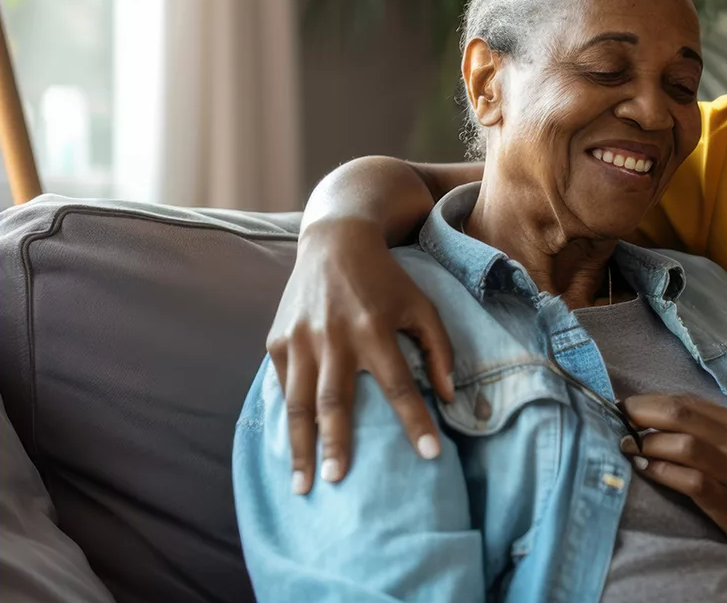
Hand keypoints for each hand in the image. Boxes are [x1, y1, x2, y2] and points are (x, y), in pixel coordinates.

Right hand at [265, 217, 454, 492]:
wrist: (336, 240)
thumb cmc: (387, 280)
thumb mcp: (422, 305)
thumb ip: (439, 349)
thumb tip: (448, 397)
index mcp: (374, 329)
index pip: (399, 385)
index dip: (416, 422)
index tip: (430, 456)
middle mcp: (334, 337)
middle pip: (335, 401)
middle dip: (336, 444)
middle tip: (338, 481)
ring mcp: (300, 339)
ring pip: (299, 402)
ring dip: (301, 446)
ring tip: (303, 484)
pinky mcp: (277, 340)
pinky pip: (283, 387)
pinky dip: (287, 419)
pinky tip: (292, 447)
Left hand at [620, 394, 726, 591]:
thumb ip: (709, 431)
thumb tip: (657, 417)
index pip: (688, 401)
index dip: (651, 400)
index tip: (626, 405)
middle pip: (681, 414)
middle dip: (642, 413)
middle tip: (617, 418)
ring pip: (683, 444)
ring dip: (648, 443)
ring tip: (629, 446)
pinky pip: (688, 480)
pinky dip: (661, 471)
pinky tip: (645, 469)